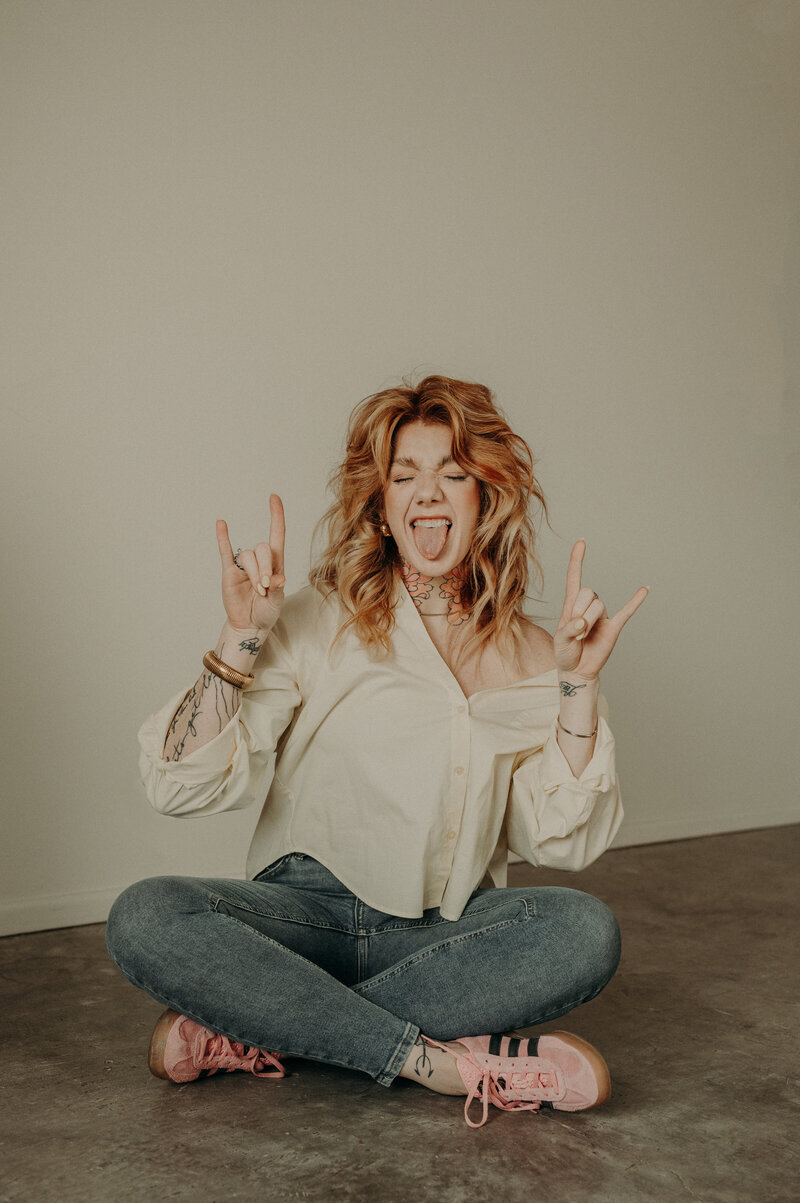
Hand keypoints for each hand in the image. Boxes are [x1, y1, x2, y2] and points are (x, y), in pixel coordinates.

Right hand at [216, 494, 285, 632]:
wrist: (250, 625)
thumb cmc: (266, 611)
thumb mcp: (277, 601)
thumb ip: (277, 588)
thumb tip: (278, 577)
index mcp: (275, 563)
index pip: (276, 534)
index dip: (276, 516)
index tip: (274, 497)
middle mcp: (260, 561)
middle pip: (262, 548)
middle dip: (265, 567)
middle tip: (265, 587)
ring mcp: (243, 566)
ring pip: (248, 557)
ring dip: (254, 573)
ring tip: (257, 590)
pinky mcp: (229, 572)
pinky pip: (226, 552)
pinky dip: (223, 538)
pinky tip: (222, 523)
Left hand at [554, 540, 648, 679]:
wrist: (577, 670)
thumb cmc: (566, 653)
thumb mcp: (560, 641)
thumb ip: (568, 630)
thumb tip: (582, 623)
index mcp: (571, 605)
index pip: (574, 577)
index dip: (577, 560)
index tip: (581, 541)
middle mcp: (587, 606)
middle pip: (587, 593)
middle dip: (578, 612)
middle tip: (575, 631)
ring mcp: (602, 616)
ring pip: (598, 605)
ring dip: (588, 621)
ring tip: (583, 637)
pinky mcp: (613, 627)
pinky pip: (627, 611)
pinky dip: (636, 600)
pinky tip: (645, 589)